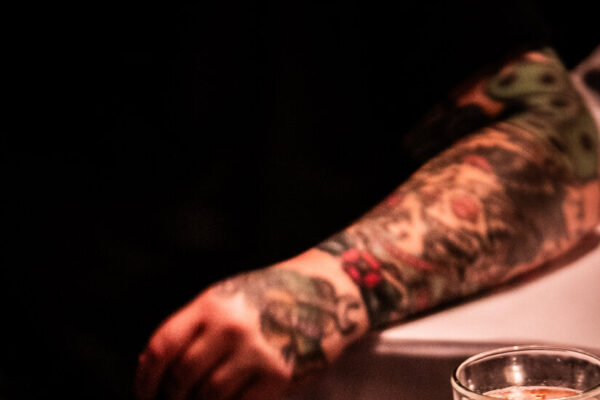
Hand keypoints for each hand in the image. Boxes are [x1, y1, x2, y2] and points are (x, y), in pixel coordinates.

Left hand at [134, 261, 363, 399]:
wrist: (325, 294)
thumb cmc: (270, 297)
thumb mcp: (228, 298)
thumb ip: (193, 326)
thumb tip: (150, 365)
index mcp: (211, 304)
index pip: (162, 347)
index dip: (146, 378)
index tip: (145, 394)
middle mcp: (230, 327)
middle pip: (182, 377)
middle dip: (171, 398)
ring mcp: (255, 351)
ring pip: (208, 396)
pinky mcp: (279, 374)